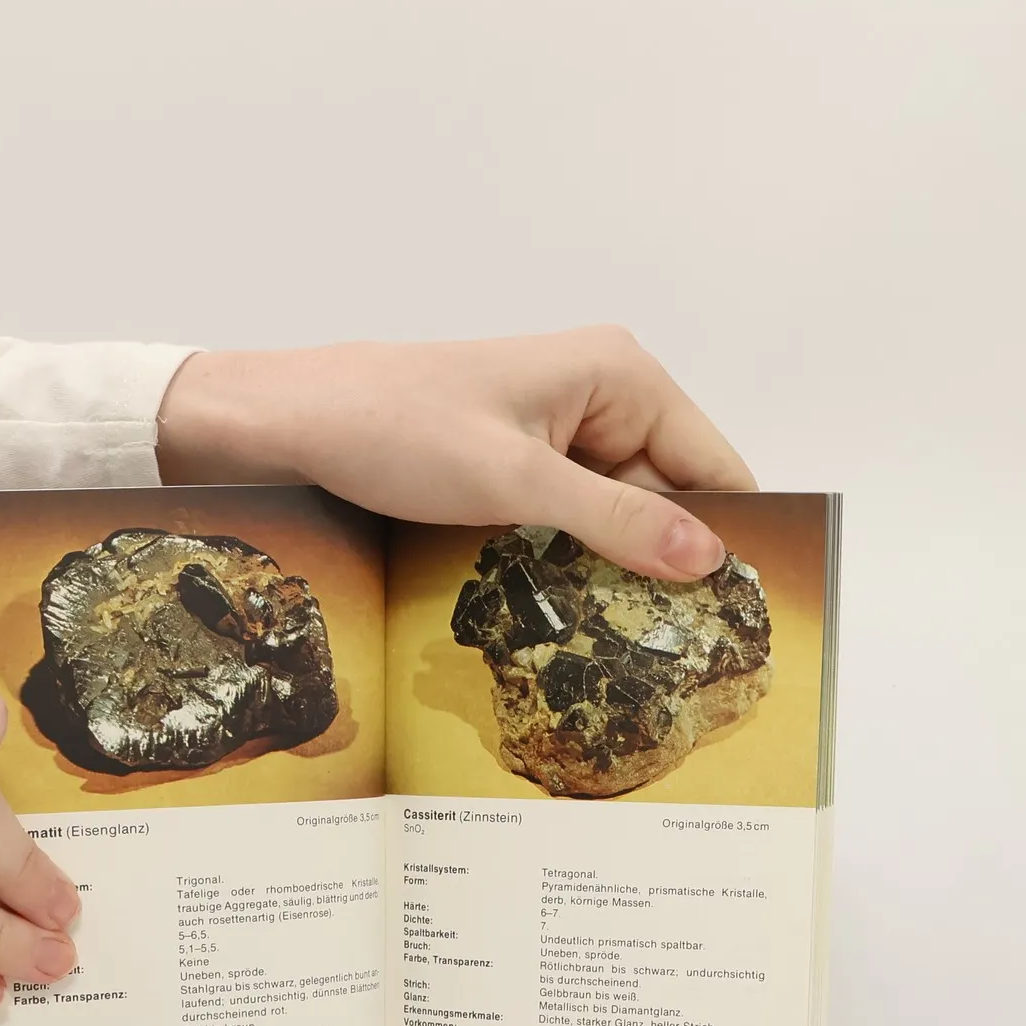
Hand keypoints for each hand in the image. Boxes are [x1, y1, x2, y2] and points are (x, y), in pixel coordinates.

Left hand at [154, 326, 755, 580]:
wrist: (291, 424)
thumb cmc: (393, 426)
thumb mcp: (513, 480)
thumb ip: (615, 522)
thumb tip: (706, 557)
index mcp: (620, 375)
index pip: (713, 464)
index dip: (726, 536)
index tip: (734, 614)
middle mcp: (601, 398)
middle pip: (668, 499)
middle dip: (664, 564)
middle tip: (671, 650)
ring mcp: (557, 435)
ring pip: (616, 520)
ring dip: (610, 571)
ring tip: (617, 640)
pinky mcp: (518, 468)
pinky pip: (569, 524)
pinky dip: (569, 563)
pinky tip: (565, 612)